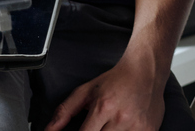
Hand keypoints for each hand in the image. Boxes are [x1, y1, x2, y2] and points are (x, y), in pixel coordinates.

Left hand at [45, 57, 163, 130]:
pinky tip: (123, 127)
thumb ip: (64, 112)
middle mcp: (121, 119)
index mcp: (103, 107)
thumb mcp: (86, 91)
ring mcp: (137, 127)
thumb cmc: (116, 80)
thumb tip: (48, 130)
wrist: (146, 71)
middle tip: (98, 126)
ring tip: (109, 125)